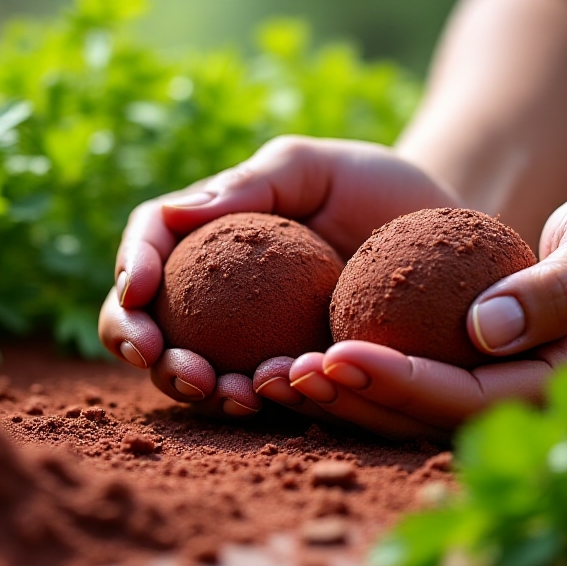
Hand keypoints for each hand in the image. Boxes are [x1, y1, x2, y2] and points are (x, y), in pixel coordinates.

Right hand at [98, 135, 458, 417]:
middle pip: (149, 315)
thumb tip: (172, 212)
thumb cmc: (372, 188)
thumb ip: (250, 181)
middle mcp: (215, 286)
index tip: (141, 291)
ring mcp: (245, 332)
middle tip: (163, 358)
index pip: (152, 241)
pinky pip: (251, 387)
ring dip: (190, 383)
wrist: (434, 235)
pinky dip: (246, 396)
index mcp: (210, 229)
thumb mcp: (314, 167)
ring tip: (220, 387)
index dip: (133, 266)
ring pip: (190, 363)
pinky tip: (261, 398)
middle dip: (139, 341)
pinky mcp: (283, 365)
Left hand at [256, 185, 566, 438]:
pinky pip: (406, 380)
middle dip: (352, 399)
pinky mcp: (468, 368)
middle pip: (422, 415)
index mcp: (556, 383)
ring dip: (338, 396)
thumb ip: (560, 289)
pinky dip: (354, 374)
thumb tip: (487, 328)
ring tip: (272, 374)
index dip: (400, 380)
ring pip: (405, 407)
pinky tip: (299, 355)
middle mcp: (516, 400)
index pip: (467, 396)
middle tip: (284, 373)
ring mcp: (490, 389)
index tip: (338, 354)